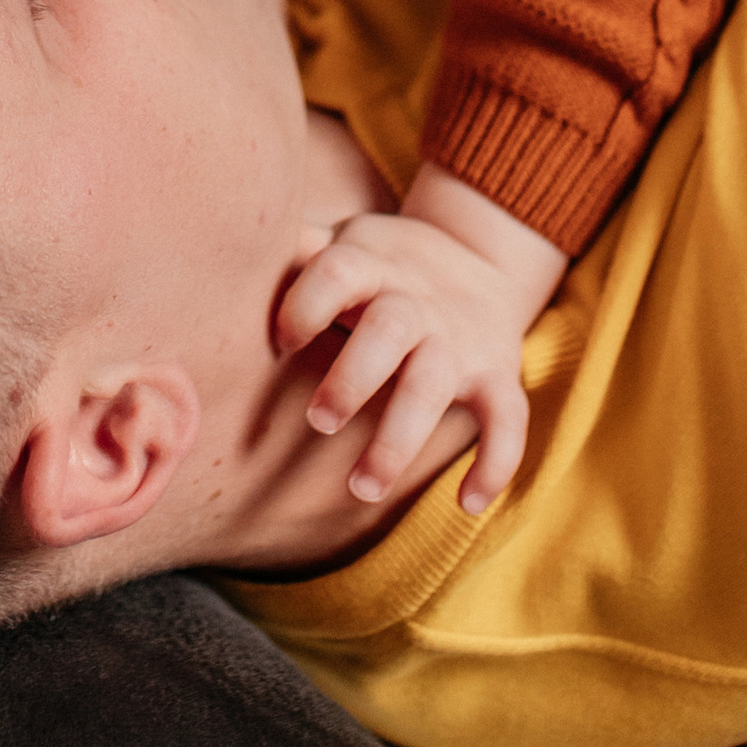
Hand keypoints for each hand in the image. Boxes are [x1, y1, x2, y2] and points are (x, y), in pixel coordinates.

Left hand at [275, 163, 567, 513]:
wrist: (478, 256)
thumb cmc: (378, 267)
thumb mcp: (343, 244)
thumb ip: (298, 250)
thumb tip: (239, 246)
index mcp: (371, 267)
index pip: (337, 273)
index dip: (306, 304)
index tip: (282, 342)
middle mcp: (416, 304)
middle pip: (389, 330)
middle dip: (354, 378)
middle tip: (318, 422)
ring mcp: (459, 342)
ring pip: (434, 386)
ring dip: (399, 439)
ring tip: (362, 488)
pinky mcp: (497, 374)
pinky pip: (508, 418)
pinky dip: (496, 461)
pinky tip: (468, 503)